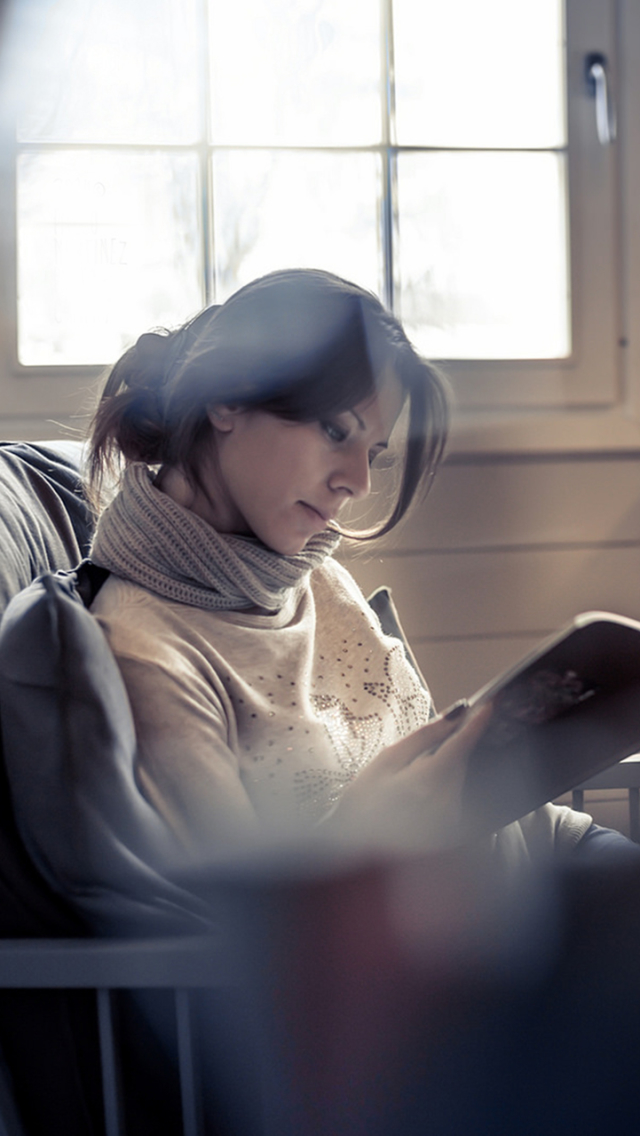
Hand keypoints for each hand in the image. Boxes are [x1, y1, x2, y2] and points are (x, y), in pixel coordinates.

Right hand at [331, 701, 492, 850]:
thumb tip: (454, 715)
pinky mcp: (453, 830)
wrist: (355, 852)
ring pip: (458, 778)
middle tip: (420, 749)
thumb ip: (422, 736)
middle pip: (461, 762)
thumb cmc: (363, 805)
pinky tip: (416, 797)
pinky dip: (441, 787)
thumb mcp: (386, 762)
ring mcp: (452, 820)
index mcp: (428, 783)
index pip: (463, 744)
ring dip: (443, 769)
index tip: (491, 701)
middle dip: (450, 746)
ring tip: (408, 783)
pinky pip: (453, 796)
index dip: (478, 721)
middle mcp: (447, 804)